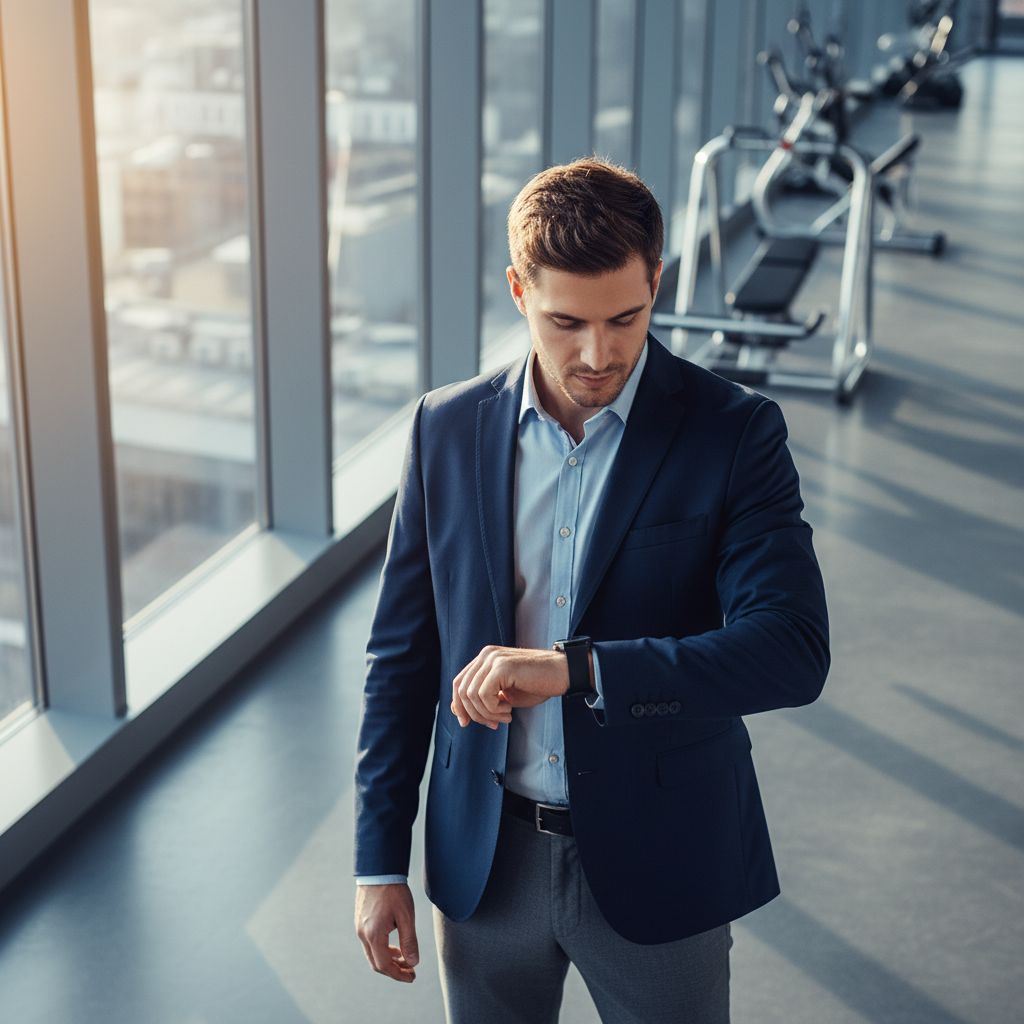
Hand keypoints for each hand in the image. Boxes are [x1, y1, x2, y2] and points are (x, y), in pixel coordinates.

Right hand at [354, 882, 418, 982]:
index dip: (398, 975)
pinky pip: (370, 943)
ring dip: (388, 960)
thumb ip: (409, 941)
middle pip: (376, 963)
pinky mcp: (360, 921)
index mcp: (374, 935)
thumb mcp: (406, 916)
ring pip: (372, 954)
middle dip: (394, 970)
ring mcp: (359, 928)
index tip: (412, 977)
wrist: (378, 870)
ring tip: (405, 959)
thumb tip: (413, 962)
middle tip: (410, 971)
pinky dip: (382, 950)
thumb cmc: (393, 891)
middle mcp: (363, 934)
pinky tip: (394, 945)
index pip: (384, 966)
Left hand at [451, 645, 569, 728]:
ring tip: (506, 715)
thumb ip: (483, 699)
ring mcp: (493, 658)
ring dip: (487, 713)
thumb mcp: (505, 695)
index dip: (459, 706)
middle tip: (494, 723)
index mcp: (485, 659)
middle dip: (474, 713)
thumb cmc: (538, 684)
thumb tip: (458, 712)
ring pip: (471, 695)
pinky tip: (509, 709)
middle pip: (461, 690)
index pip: (458, 683)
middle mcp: (486, 655)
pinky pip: (484, 695)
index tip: (467, 723)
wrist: (563, 674)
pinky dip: (493, 709)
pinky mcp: (502, 666)